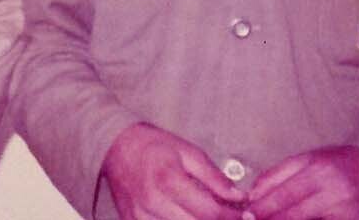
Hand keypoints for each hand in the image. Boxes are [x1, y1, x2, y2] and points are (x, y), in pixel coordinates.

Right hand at [102, 123, 247, 219]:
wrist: (113, 146)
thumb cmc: (152, 145)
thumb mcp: (187, 152)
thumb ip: (214, 177)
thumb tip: (239, 198)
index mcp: (168, 180)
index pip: (210, 213)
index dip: (233, 218)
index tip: (245, 215)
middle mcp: (152, 202)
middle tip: (231, 217)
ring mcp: (140, 217)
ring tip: (207, 215)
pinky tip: (186, 217)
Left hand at [246, 145, 358, 218]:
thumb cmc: (336, 165)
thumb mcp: (307, 160)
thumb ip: (278, 174)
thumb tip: (252, 194)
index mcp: (320, 171)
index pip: (285, 194)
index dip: (264, 207)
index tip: (247, 214)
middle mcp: (335, 192)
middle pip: (295, 213)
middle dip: (271, 219)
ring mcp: (349, 212)